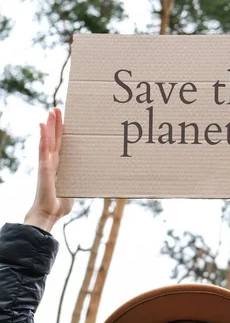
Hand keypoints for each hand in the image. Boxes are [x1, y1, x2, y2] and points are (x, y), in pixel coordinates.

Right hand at [24, 108, 73, 231]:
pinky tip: (42, 125)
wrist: (49, 214)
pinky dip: (43, 136)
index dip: (63, 132)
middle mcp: (52, 162)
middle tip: (58, 108)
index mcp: (60, 166)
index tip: (66, 120)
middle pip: (55, 138)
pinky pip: (43, 149)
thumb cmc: (60, 205)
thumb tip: (94, 181)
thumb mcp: (74, 189)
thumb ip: (80, 182)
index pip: (62, 145)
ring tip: (52, 111)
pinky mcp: (44, 168)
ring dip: (50, 125)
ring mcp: (47, 163)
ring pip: (49, 140)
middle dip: (56, 123)